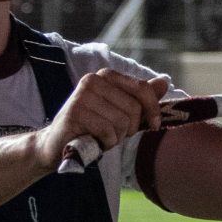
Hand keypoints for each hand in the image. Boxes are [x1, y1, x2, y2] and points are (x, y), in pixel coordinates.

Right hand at [38, 69, 168, 161]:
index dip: (153, 110)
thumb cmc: (93, 127)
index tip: (154, 125)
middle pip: (134, 108)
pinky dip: (105, 142)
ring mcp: (82, 95)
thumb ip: (141, 97)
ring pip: (122, 121)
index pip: (142, 88)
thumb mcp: (120, 110)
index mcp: (107, 76)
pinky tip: (93, 141)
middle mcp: (93, 80)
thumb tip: (164, 82)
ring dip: (116, 137)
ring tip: (100, 136)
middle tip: (114, 133)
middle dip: (129, 128)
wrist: (57, 144)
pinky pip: (107, 131)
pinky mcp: (75, 112)